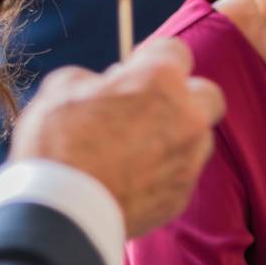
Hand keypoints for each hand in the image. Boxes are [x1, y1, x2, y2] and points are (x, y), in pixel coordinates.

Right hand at [9, 38, 225, 238]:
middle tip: (152, 108)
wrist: (62, 213)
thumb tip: (111, 80)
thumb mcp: (61, 90)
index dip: (153, 58)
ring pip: (198, 138)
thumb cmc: (58, 144)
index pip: (176, 51)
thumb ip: (95, 78)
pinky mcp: (183, 194)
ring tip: (135, 150)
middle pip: (208, 94)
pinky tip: (131, 181)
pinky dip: (163, 174)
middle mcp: (188, 115)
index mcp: (161, 80)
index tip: (137, 69)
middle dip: (186, 97)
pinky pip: (181, 175)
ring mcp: (191, 158)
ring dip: (176, 138)